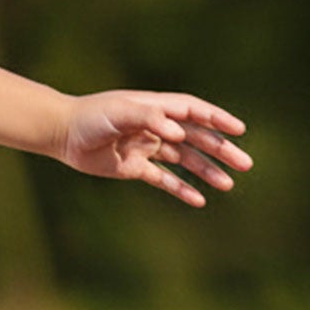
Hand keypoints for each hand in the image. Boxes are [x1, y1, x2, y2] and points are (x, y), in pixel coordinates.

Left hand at [60, 91, 251, 205]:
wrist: (63, 134)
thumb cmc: (92, 117)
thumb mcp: (120, 112)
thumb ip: (149, 117)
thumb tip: (180, 133)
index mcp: (157, 108)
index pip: (195, 112)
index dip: (218, 119)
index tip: (239, 130)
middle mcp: (156, 127)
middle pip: (197, 139)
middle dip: (221, 150)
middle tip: (245, 164)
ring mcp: (147, 148)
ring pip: (185, 161)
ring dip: (207, 172)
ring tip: (228, 185)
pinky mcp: (135, 168)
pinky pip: (164, 179)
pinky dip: (181, 189)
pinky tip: (199, 200)